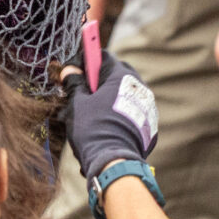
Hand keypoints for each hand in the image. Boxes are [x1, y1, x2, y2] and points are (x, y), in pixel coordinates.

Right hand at [60, 46, 158, 178]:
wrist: (115, 162)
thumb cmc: (94, 129)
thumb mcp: (77, 103)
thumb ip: (74, 83)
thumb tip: (69, 70)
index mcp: (120, 76)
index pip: (102, 56)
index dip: (86, 60)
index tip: (75, 69)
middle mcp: (138, 87)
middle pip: (115, 74)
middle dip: (98, 80)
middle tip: (82, 92)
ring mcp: (146, 106)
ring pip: (124, 94)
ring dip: (109, 98)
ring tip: (92, 114)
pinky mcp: (149, 123)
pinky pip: (131, 111)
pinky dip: (119, 114)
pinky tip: (106, 127)